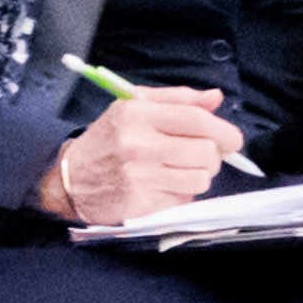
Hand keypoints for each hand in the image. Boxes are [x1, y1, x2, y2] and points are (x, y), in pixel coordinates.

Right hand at [44, 83, 241, 226]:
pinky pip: (184, 200)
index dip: (224, 131)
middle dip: (213, 156)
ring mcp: (141, 178)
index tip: (232, 140)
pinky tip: (165, 185)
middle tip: (201, 155)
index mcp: (138, 114)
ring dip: (199, 176)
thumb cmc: (107, 140)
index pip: (197, 121)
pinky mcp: (142, 205)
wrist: (70, 179)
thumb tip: (215, 98)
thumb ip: (177, 99)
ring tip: (181, 170)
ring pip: (201, 179)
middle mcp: (139, 145)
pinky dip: (183, 193)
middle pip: (206, 152)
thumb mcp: (133, 107)